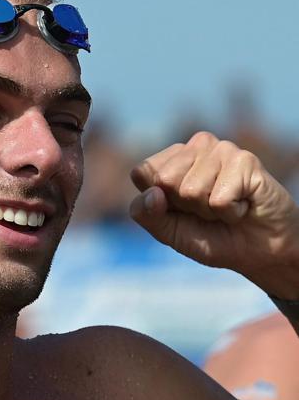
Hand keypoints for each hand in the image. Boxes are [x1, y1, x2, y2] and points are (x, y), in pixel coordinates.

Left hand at [129, 131, 298, 298]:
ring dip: (209, 211)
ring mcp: (221, 150)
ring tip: (226, 208)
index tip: (179, 209)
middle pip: (165, 180)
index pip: (142, 173)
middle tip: (206, 210)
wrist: (257, 251)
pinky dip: (229, 213)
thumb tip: (153, 193)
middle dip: (184, 206)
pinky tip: (242, 206)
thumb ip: (147, 215)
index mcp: (169, 160)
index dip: (158, 202)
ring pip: (191, 190)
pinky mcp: (245, 160)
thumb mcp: (169, 232)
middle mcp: (193, 148)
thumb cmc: (211, 236)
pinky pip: (219, 199)